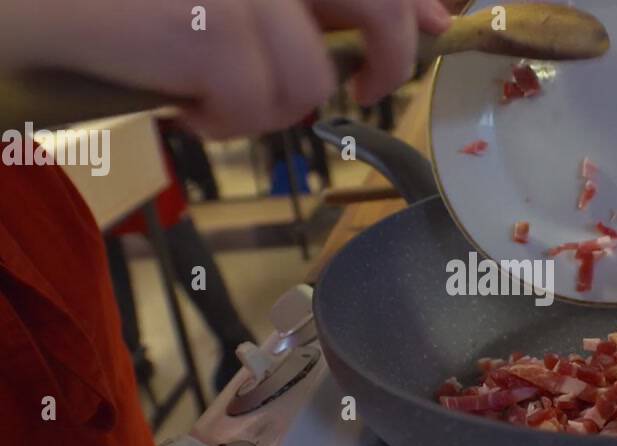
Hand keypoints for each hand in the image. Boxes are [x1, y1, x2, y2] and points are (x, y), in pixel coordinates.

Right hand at [1, 0, 451, 137]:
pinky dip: (219, 121)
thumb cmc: (130, 4)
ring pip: (307, 78)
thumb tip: (423, 14)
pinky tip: (181, 105)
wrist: (31, 2)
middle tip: (366, 89)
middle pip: (377, 4)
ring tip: (209, 93)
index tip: (434, 23)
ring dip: (262, 104)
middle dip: (388, 58)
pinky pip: (255, 104)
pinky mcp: (207, 24)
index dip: (415, 2)